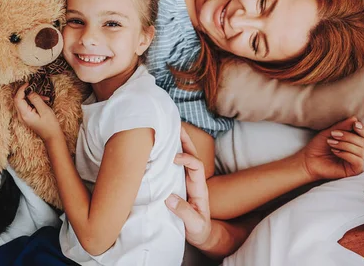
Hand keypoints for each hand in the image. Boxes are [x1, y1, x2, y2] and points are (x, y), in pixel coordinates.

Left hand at [13, 83, 62, 143]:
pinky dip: (33, 101)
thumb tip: (30, 92)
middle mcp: (21, 116)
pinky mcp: (27, 117)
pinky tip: (43, 101)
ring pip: (23, 102)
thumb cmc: (50, 124)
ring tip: (44, 97)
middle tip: (34, 87)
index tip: (28, 83)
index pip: (17, 98)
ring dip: (32, 97)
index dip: (21, 89)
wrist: (52, 136)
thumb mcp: (44, 110)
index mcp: (24, 114)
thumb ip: (36, 100)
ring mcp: (23, 117)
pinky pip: (26, 106)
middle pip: (18, 99)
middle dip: (25, 92)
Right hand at [165, 127, 211, 246]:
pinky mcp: (179, 185)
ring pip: (185, 159)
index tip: (173, 158)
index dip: (186, 158)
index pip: (195, 166)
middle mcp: (194, 181)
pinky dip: (170, 155)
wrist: (203, 237)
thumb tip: (169, 197)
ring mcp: (186, 182)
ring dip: (179, 144)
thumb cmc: (199, 231)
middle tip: (175, 127)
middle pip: (193, 155)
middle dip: (185, 141)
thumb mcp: (194, 225)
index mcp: (199, 187)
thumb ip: (184, 212)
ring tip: (169, 130)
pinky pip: (175, 167)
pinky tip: (161, 149)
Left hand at [298, 117, 363, 181]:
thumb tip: (355, 119)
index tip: (354, 124)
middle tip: (333, 134)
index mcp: (354, 141)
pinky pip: (357, 160)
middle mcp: (358, 151)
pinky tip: (334, 151)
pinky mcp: (355, 169)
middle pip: (362, 141)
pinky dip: (345, 154)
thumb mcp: (329, 132)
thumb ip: (342, 126)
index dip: (362, 129)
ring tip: (330, 143)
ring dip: (344, 144)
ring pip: (360, 150)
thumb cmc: (318, 146)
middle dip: (347, 136)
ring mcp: (357, 161)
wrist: (309, 160)